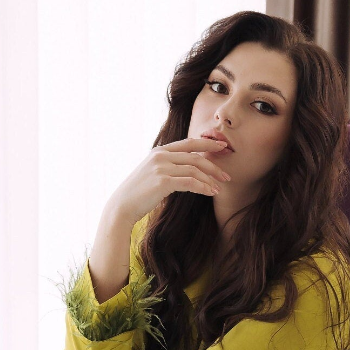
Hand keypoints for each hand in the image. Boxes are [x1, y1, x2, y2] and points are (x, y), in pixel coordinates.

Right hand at [103, 136, 231, 223]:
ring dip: (210, 179)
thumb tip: (187, 169)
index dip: (208, 144)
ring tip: (219, 188)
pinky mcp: (162, 181)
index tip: (222, 148)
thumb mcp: (152, 174)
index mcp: (159, 151)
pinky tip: (211, 193)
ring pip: (194, 169)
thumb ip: (167, 167)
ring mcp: (161, 167)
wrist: (121, 207)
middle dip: (214, 165)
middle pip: (195, 156)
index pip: (189, 143)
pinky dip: (203, 187)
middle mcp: (160, 156)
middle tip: (227, 175)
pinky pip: (190, 182)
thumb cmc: (138, 194)